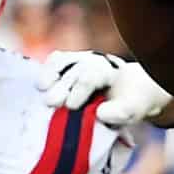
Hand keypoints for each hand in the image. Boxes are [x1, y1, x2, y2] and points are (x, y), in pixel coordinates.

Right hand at [40, 51, 166, 125]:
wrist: (127, 91)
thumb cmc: (127, 103)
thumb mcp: (131, 111)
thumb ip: (120, 112)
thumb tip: (100, 113)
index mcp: (109, 71)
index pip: (90, 76)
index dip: (79, 90)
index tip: (71, 107)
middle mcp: (93, 61)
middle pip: (73, 70)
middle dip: (61, 86)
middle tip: (51, 102)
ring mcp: (79, 59)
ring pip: (62, 61)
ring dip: (49, 74)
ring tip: (41, 88)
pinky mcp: (68, 63)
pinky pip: (55, 61)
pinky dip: (46, 70)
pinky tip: (41, 85)